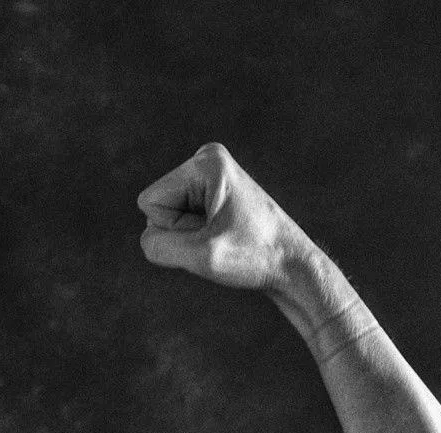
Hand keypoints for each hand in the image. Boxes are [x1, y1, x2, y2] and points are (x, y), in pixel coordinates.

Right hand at [137, 144, 316, 292]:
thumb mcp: (200, 257)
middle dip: (182, 231)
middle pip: (157, 206)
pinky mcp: (213, 191)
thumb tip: (147, 239)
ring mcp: (211, 174)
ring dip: (189, 236)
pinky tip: (224, 236)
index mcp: (206, 162)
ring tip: (224, 236)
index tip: (211, 233)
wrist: (292, 265)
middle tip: (219, 237)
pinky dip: (196, 236)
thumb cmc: (254, 257)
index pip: (150, 203)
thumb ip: (158, 246)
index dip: (174, 228)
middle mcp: (208, 159)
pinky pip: (180, 219)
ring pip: (168, 216)